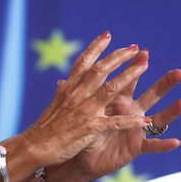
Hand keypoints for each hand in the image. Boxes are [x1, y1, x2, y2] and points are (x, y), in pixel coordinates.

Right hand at [20, 31, 152, 168]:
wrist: (34, 146)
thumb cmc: (45, 127)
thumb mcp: (54, 104)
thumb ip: (63, 92)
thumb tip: (63, 82)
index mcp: (69, 87)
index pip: (83, 61)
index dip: (96, 47)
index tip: (108, 34)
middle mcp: (77, 94)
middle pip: (101, 69)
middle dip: (119, 56)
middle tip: (134, 47)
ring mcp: (85, 110)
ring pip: (111, 88)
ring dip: (129, 75)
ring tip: (144, 66)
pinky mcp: (91, 128)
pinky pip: (115, 122)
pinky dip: (132, 121)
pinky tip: (146, 120)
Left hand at [65, 49, 180, 181]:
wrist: (80, 158)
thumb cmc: (82, 133)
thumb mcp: (80, 112)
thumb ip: (76, 97)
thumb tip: (60, 80)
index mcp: (118, 102)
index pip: (129, 80)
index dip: (135, 66)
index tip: (143, 50)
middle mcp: (132, 113)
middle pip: (152, 95)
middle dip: (165, 83)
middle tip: (180, 72)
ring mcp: (136, 129)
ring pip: (158, 118)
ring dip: (173, 110)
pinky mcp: (135, 146)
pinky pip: (151, 145)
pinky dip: (164, 144)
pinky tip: (177, 142)